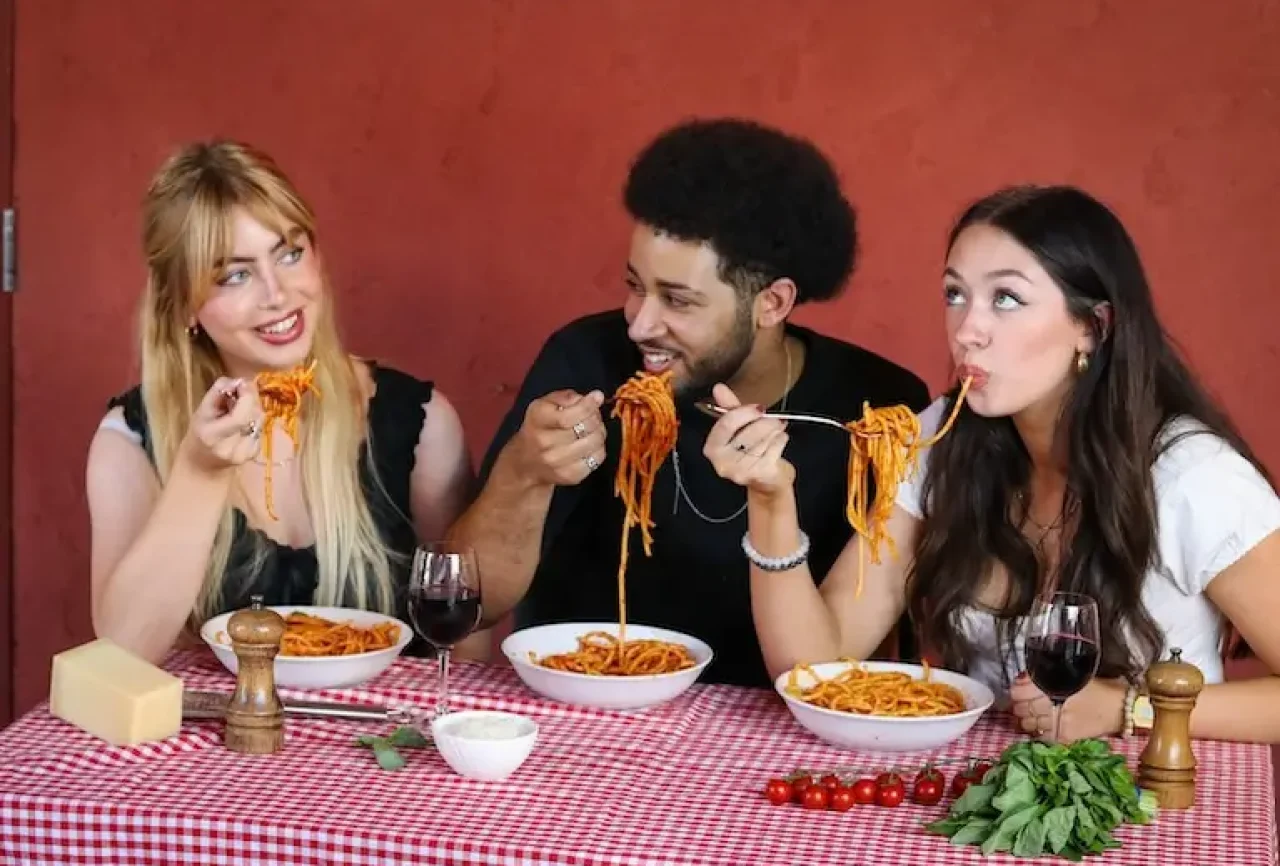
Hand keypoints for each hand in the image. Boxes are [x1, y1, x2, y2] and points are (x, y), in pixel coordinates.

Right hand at [179, 377, 265, 474]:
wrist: (203, 465)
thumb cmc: (199, 433)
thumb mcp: (201, 411)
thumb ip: (217, 393)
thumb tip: (236, 380)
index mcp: (213, 437)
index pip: (241, 416)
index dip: (247, 396)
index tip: (242, 383)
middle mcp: (231, 448)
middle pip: (254, 416)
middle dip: (250, 399)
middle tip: (239, 394)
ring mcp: (245, 454)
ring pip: (260, 421)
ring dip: (252, 409)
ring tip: (238, 409)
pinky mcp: (254, 454)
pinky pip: (260, 428)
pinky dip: (254, 420)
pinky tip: (242, 422)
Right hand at [508, 389, 606, 486]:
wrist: (527, 462)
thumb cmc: (540, 427)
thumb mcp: (546, 404)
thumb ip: (568, 397)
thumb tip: (596, 397)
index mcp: (538, 419)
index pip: (568, 416)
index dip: (588, 406)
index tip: (597, 398)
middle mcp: (544, 442)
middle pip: (585, 428)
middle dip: (595, 417)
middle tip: (593, 415)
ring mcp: (557, 462)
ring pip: (595, 443)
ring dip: (599, 432)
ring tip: (593, 429)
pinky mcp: (570, 476)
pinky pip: (597, 458)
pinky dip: (599, 448)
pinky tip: (590, 444)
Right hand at [703, 383, 793, 496]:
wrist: (767, 481)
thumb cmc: (752, 451)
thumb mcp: (739, 428)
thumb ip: (730, 408)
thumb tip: (718, 387)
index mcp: (712, 448)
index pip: (726, 424)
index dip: (745, 412)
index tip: (759, 407)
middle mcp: (722, 463)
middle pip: (747, 432)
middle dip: (765, 422)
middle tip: (775, 419)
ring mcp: (740, 471)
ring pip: (763, 439)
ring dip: (775, 431)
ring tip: (778, 430)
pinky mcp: (759, 475)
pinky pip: (774, 448)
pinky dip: (781, 440)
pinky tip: (780, 441)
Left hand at [1009, 672, 1125, 742]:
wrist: (1121, 708)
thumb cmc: (1099, 689)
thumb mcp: (1072, 678)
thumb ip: (1048, 679)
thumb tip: (1025, 680)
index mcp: (1053, 686)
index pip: (1019, 691)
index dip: (1016, 691)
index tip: (1017, 690)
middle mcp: (1053, 704)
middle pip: (1021, 708)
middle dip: (1019, 705)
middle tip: (1024, 704)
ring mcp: (1057, 723)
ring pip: (1027, 724)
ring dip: (1027, 720)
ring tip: (1034, 716)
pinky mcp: (1065, 737)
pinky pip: (1041, 737)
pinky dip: (1038, 733)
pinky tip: (1043, 728)